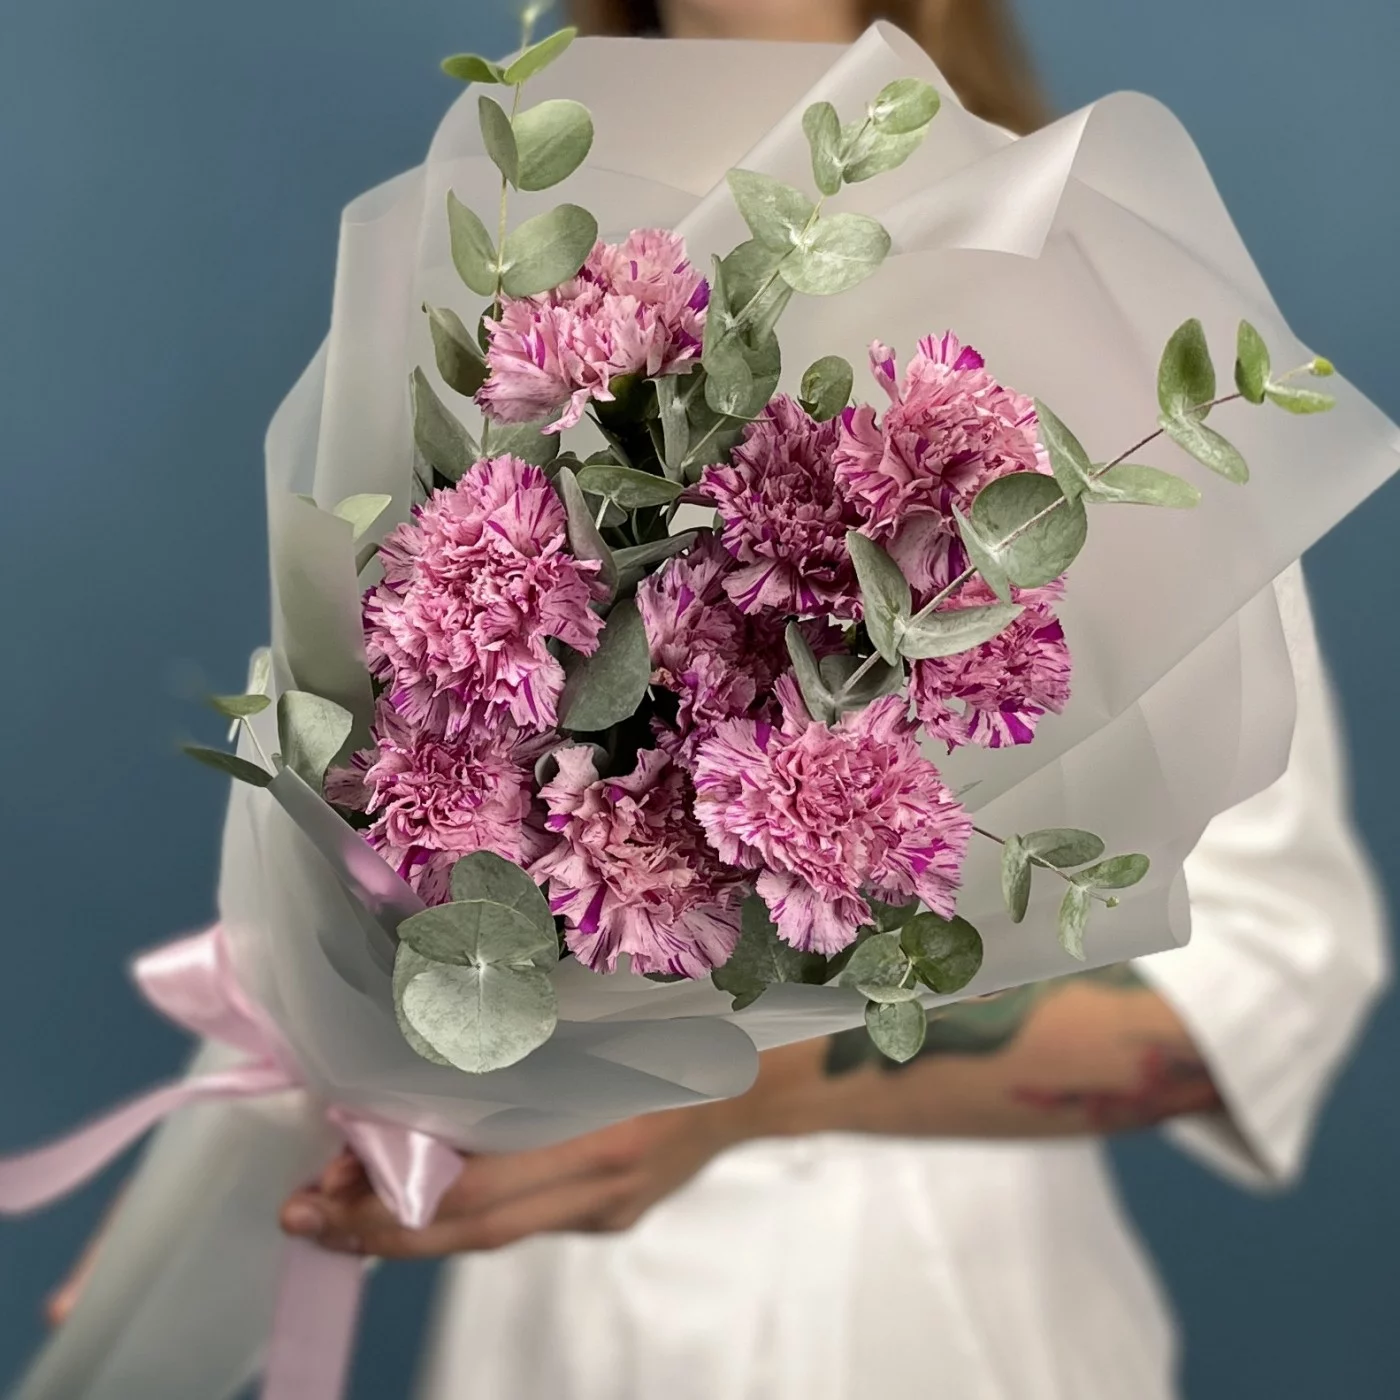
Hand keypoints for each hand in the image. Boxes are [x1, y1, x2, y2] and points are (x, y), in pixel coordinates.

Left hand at [278, 1039, 828, 1258]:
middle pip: (470, 1231)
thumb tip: (423, 1028)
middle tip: (303, 1215)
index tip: (320, 1189)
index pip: (474, 1191)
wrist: (770, 1073)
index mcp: (606, 1130)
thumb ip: (531, 1029)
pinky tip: (419, 1190)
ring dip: (410, 1224)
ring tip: (338, 1209)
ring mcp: (609, 1208)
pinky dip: (460, 1210)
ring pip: (489, 1233)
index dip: (389, 1200)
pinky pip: (520, 1218)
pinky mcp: (611, 1214)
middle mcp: (603, 1185)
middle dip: (377, 1231)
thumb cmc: (692, 1016)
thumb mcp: (614, 1006)